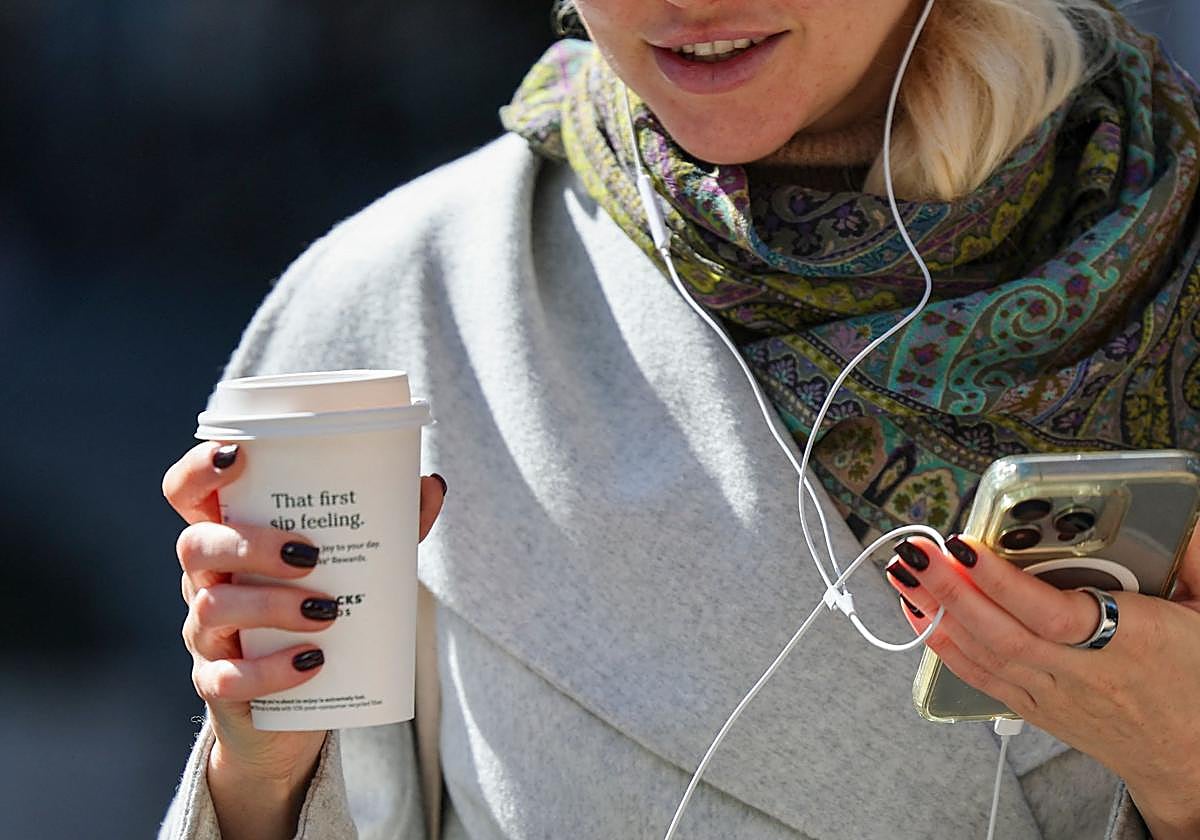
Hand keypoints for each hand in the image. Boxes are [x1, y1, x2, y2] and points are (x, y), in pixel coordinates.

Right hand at [162, 441, 446, 838]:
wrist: (301, 708)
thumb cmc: (320, 612)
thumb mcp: (354, 566)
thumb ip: (390, 524)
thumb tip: (431, 484)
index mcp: (231, 538)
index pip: (186, 493)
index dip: (198, 469)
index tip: (237, 455)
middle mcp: (207, 580)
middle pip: (195, 545)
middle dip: (251, 545)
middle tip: (310, 556)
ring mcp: (205, 633)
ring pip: (212, 606)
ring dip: (272, 606)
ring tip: (327, 612)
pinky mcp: (216, 685)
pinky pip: (227, 677)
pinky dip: (271, 670)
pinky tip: (311, 662)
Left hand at [884, 528, 1199, 838]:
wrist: (1193, 758)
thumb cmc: (1198, 679)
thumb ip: (1191, 560)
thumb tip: (1184, 518)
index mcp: (1129, 641)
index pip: (1050, 613)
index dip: (1002, 581)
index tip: (966, 546)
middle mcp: (1081, 671)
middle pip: (1001, 631)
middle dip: (949, 587)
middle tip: (915, 551)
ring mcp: (1051, 693)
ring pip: (982, 652)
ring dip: (935, 610)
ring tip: (903, 572)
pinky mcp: (1033, 706)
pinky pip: (979, 676)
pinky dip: (943, 644)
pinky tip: (918, 613)